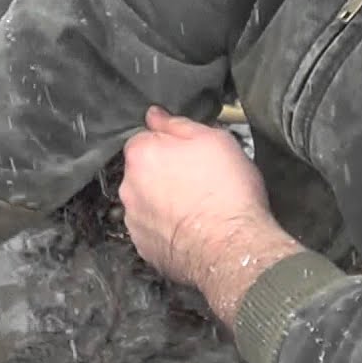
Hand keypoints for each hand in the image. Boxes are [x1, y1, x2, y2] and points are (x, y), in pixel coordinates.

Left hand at [119, 107, 302, 321]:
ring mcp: (134, 220)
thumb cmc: (227, 190)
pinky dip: (166, 227)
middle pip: (142, 171)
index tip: (190, 154)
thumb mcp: (214, 140)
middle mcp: (129, 187)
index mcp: (141, 155)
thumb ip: (178, 124)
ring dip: (163, 201)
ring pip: (146, 201)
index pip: (144, 139)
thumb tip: (154, 115)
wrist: (232, 247)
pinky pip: (152, 229)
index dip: (169, 145)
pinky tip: (191, 228)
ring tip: (197, 207)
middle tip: (198, 180)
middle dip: (164, 173)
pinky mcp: (143, 247)